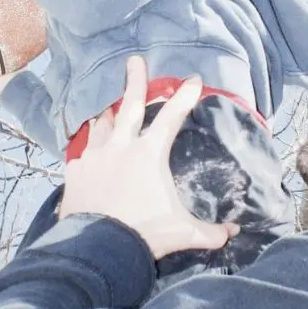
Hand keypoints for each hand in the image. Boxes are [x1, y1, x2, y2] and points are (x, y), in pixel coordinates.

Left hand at [60, 56, 238, 259]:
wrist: (98, 247)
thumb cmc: (144, 233)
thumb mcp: (184, 232)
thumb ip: (210, 232)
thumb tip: (233, 233)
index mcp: (149, 154)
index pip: (171, 117)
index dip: (184, 96)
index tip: (193, 80)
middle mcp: (120, 146)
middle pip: (128, 105)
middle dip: (134, 80)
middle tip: (134, 61)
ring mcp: (94, 156)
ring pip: (100, 125)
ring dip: (107, 115)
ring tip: (108, 108)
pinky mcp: (74, 172)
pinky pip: (82, 153)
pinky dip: (88, 150)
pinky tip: (88, 153)